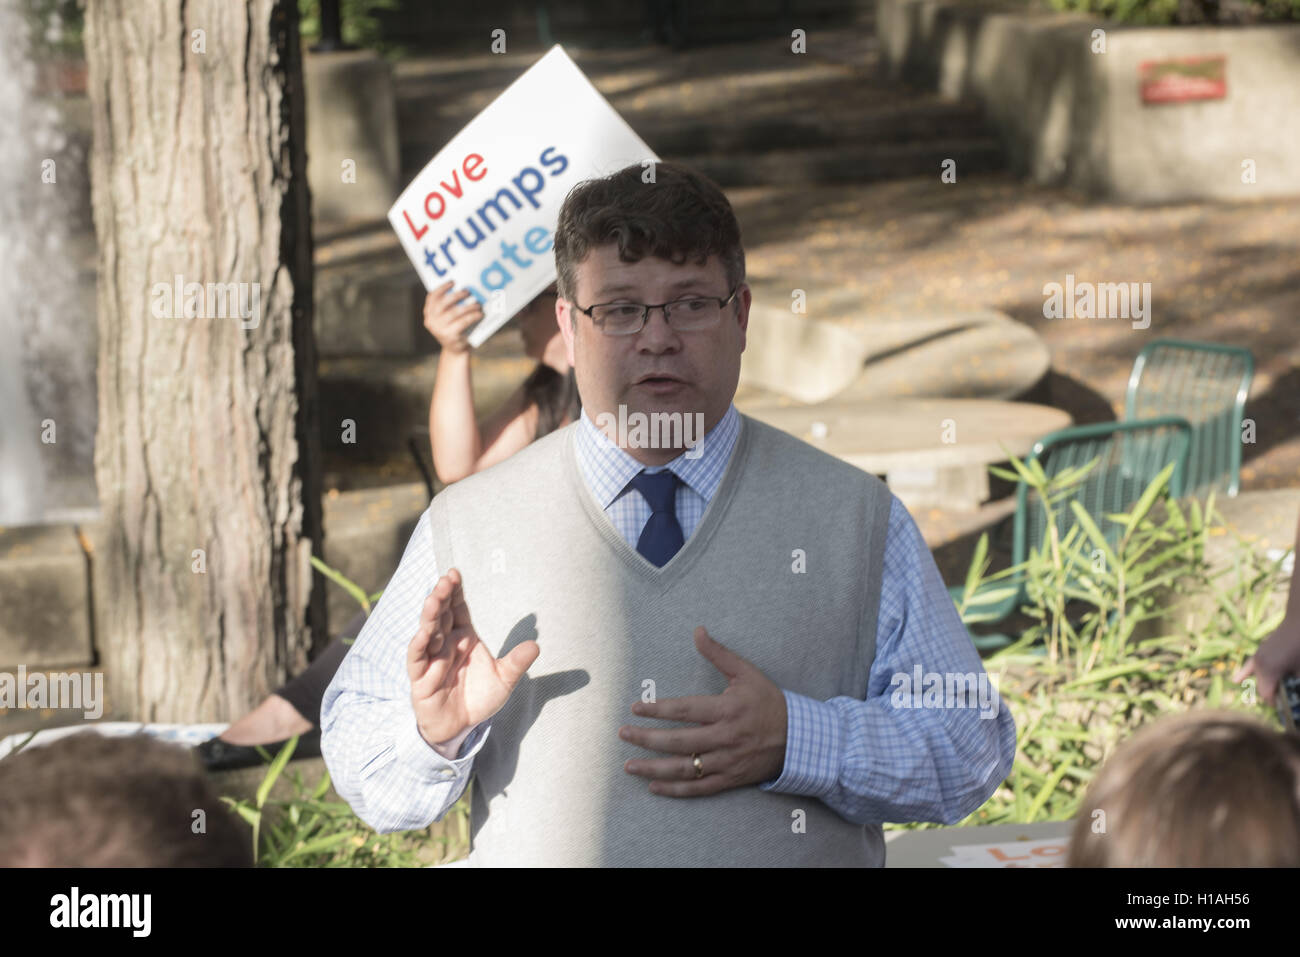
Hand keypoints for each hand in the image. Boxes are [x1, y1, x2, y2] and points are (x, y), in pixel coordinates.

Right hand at [407, 568, 538, 749]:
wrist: (460, 727)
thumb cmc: (479, 698)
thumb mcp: (504, 680)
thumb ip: (517, 662)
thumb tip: (536, 645)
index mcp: (464, 637)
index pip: (457, 609)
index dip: (455, 592)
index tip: (455, 573)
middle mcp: (445, 643)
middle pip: (442, 615)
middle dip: (442, 597)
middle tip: (445, 580)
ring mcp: (431, 659)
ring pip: (428, 632)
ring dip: (430, 616)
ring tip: (433, 598)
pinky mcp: (420, 677)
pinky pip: (417, 659)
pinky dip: (419, 645)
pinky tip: (422, 632)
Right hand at [423, 281, 482, 354]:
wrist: (455, 350)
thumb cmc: (454, 329)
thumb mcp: (447, 318)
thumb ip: (449, 306)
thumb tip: (464, 289)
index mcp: (429, 314)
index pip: (432, 297)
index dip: (442, 288)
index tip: (453, 282)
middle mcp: (431, 321)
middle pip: (443, 303)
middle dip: (457, 295)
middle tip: (468, 291)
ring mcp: (439, 329)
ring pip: (454, 313)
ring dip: (468, 306)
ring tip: (477, 304)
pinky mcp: (450, 336)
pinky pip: (463, 322)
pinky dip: (472, 316)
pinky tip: (479, 314)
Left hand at [619, 626, 787, 796]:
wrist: (799, 738)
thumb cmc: (769, 702)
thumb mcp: (746, 673)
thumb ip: (719, 654)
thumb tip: (698, 631)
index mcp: (727, 709)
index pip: (685, 710)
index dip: (658, 710)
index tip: (635, 709)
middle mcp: (725, 737)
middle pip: (678, 741)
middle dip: (646, 739)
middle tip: (622, 734)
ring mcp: (727, 761)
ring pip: (684, 768)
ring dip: (653, 768)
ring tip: (629, 766)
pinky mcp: (730, 779)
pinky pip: (699, 788)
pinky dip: (676, 789)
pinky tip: (654, 786)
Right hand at [1234, 612, 1299, 704]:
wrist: (1298, 622)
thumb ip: (1296, 684)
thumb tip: (1295, 695)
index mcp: (1269, 670)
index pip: (1267, 695)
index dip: (1277, 703)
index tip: (1288, 706)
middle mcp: (1259, 665)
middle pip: (1262, 688)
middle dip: (1273, 696)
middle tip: (1287, 699)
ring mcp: (1258, 658)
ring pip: (1258, 678)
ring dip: (1266, 685)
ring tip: (1278, 689)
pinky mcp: (1260, 652)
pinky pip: (1249, 666)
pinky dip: (1244, 673)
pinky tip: (1236, 680)